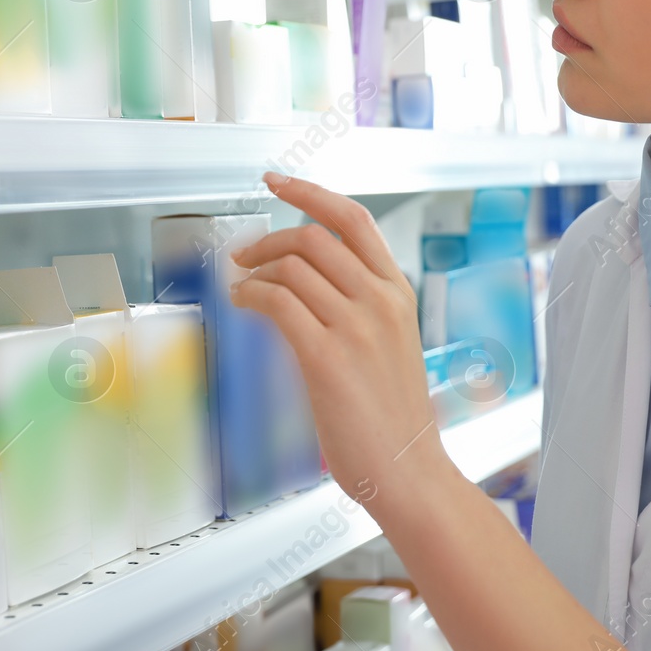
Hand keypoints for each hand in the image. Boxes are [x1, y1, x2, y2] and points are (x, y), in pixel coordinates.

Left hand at [229, 172, 454, 513]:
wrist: (408, 469)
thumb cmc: (392, 415)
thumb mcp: (392, 342)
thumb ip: (362, 305)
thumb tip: (305, 280)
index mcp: (398, 292)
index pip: (354, 220)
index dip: (310, 192)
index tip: (276, 181)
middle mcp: (381, 301)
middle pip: (314, 238)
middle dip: (269, 239)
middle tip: (244, 255)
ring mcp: (356, 327)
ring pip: (292, 267)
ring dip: (255, 271)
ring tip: (241, 287)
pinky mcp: (327, 357)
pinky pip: (277, 303)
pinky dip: (251, 295)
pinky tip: (243, 304)